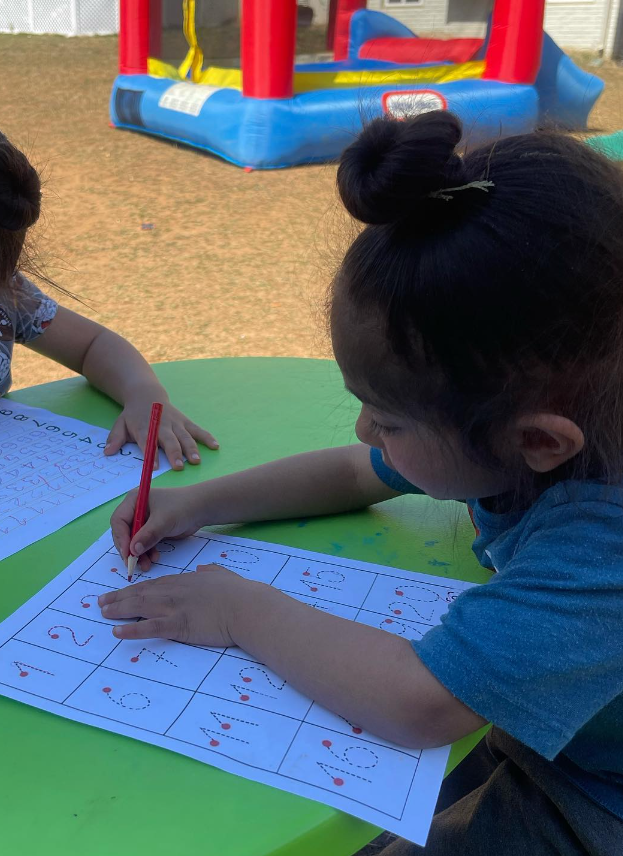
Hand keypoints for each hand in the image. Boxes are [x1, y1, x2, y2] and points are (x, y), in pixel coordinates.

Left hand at [98, 565, 255, 645]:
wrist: (246, 607)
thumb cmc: (239, 593)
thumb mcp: (222, 575)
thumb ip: (210, 572)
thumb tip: (203, 570)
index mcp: (184, 581)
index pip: (153, 584)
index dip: (134, 588)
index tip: (120, 591)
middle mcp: (174, 592)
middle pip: (140, 593)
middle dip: (119, 597)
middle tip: (101, 602)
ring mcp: (174, 608)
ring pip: (140, 607)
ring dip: (119, 610)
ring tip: (103, 613)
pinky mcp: (178, 626)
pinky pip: (149, 628)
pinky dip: (132, 630)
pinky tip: (117, 632)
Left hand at [105, 390, 217, 469]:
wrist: (147, 394)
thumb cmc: (133, 414)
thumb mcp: (120, 424)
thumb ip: (115, 438)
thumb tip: (108, 452)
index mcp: (145, 428)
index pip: (148, 442)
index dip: (151, 455)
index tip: (154, 467)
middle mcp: (162, 425)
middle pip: (169, 440)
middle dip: (174, 453)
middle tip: (179, 466)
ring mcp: (176, 423)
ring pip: (185, 436)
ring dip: (191, 449)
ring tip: (196, 461)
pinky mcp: (185, 422)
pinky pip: (197, 430)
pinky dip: (207, 437)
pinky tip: (215, 446)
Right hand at [111, 484, 203, 569]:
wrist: (202, 509)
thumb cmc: (182, 508)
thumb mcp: (163, 521)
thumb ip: (148, 536)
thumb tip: (133, 550)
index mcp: (134, 500)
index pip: (119, 521)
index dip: (121, 538)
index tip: (127, 553)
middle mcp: (135, 509)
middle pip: (123, 532)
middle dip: (129, 548)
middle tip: (133, 563)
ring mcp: (143, 520)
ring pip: (133, 541)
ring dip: (138, 554)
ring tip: (146, 565)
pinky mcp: (151, 530)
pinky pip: (143, 543)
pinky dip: (147, 552)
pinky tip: (154, 558)